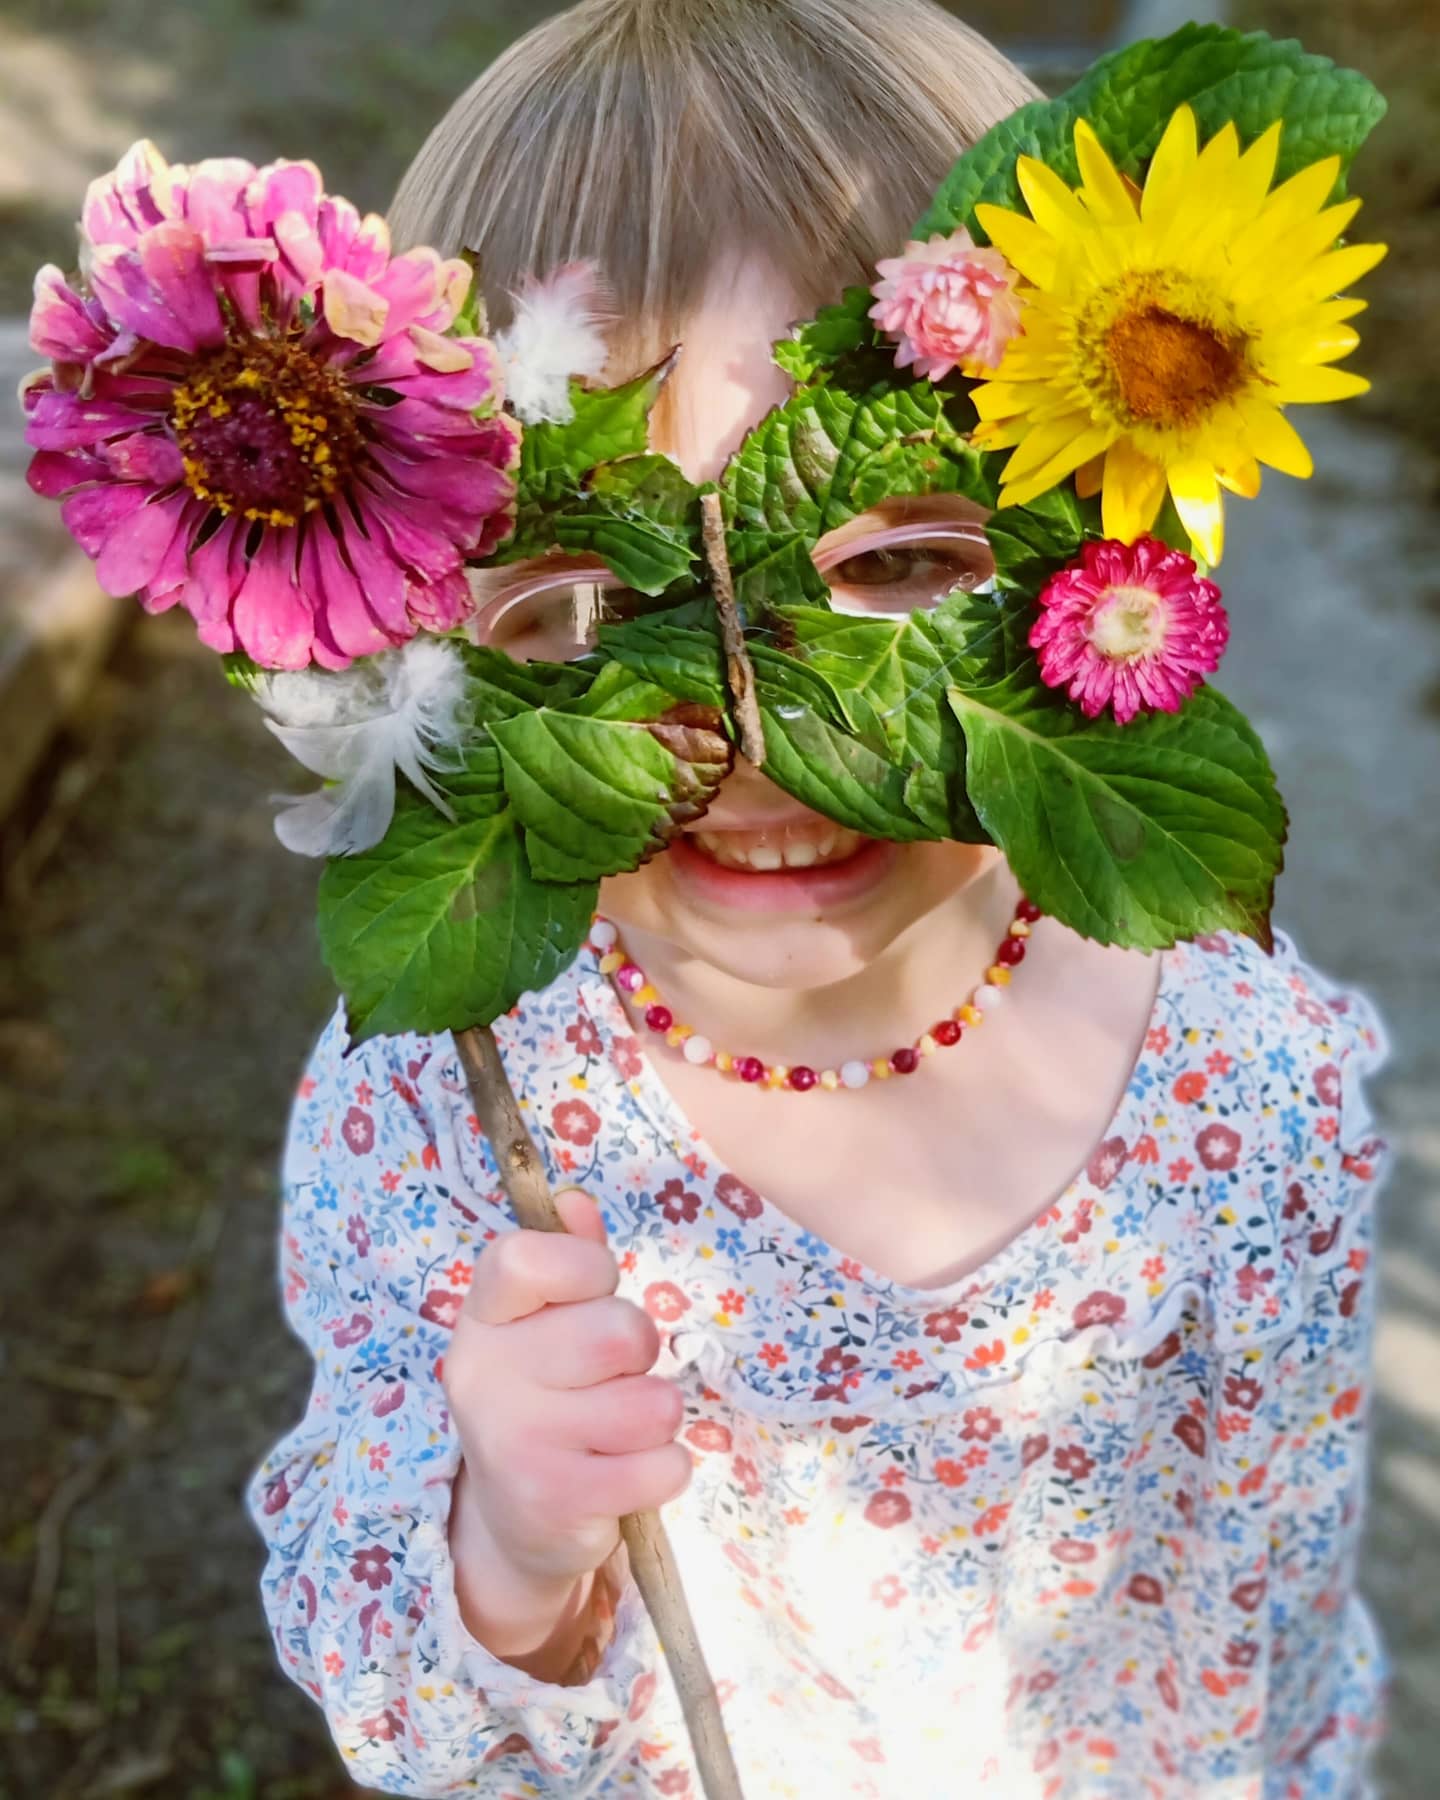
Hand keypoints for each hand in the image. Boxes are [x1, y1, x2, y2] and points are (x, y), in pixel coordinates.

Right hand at [445, 1189, 691, 1600]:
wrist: (512, 1522)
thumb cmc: (546, 1396)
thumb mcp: (545, 1323)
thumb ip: (568, 1256)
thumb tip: (575, 1201)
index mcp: (482, 1318)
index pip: (526, 1258)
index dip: (585, 1267)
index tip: (594, 1292)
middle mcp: (486, 1375)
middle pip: (620, 1332)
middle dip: (641, 1355)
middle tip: (613, 1377)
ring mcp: (517, 1442)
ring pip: (654, 1403)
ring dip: (657, 1417)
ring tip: (620, 1430)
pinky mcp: (556, 1501)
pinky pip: (665, 1464)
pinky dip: (665, 1468)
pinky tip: (626, 1474)